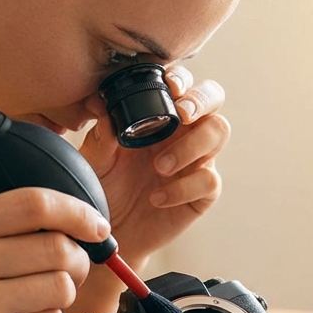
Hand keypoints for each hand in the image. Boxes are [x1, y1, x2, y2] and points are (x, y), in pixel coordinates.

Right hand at [0, 188, 109, 312]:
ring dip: (62, 295)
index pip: (34, 204)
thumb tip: (79, 223)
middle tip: (70, 272)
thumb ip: (6, 230)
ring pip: (61, 287)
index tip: (97, 226)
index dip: (77, 212)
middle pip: (57, 248)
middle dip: (79, 261)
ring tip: (37, 302)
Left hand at [78, 66, 226, 261]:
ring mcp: (195, 160)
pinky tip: (157, 197)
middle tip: (182, 115)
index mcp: (159, 115)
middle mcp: (182, 132)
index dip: (181, 78)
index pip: (180, 84)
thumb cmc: (104, 189)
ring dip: (192, 145)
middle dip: (201, 100)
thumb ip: (99, 134)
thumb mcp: (94, 160)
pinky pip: (209, 181)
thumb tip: (99, 104)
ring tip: (160, 167)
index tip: (169, 86)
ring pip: (219, 132)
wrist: (109, 234)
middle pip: (213, 98)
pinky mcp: (201, 193)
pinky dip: (182, 188)